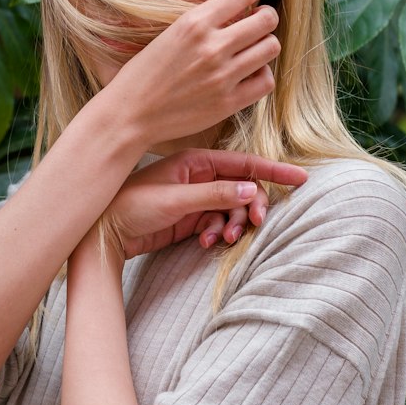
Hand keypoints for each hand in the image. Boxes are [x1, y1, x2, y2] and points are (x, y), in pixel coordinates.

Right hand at [103, 0, 281, 149]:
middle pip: (267, 20)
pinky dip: (261, 75)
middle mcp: (212, 46)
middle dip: (266, 18)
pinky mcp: (228, 103)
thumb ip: (203, 21)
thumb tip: (237, 7)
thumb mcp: (170, 33)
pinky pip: (266, 81)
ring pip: (271, 48)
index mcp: (194, 23)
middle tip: (259, 22)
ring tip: (253, 49)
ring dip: (265, 45)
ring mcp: (223, 76)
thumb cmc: (144, 72)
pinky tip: (249, 74)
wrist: (130, 113)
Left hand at [104, 149, 307, 259]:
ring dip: (234, 224)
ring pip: (232, 209)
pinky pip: (218, 223)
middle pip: (243, 189)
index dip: (273, 172)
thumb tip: (253, 190)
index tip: (300, 179)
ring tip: (224, 239)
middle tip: (256, 225)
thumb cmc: (133, 206)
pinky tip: (207, 243)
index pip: (244, 163)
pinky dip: (218, 233)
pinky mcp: (191, 218)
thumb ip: (216, 194)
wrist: (105, 232)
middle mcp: (200, 176)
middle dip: (252, 206)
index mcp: (197, 161)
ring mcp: (196, 197)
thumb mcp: (177, 200)